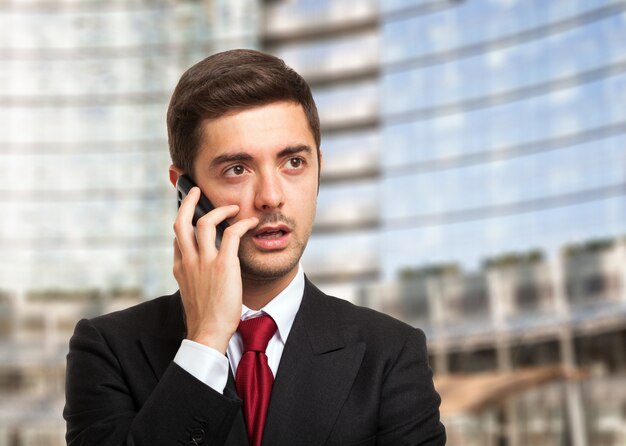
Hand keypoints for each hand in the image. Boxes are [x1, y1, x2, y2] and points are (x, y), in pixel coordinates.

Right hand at [173, 187, 257, 352]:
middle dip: (188, 202)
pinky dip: (242, 223)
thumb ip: (195, 279)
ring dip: (220, 210)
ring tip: (232, 207)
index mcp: (180, 269)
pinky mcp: (223, 264)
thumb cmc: (205, 318)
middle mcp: (188, 261)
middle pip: (181, 222)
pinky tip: (250, 222)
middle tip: (196, 191)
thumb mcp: (192, 295)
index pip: (178, 238)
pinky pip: (232, 233)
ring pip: (205, 222)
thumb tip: (203, 273)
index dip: (184, 224)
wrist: (208, 332)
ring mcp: (204, 261)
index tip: (191, 216)